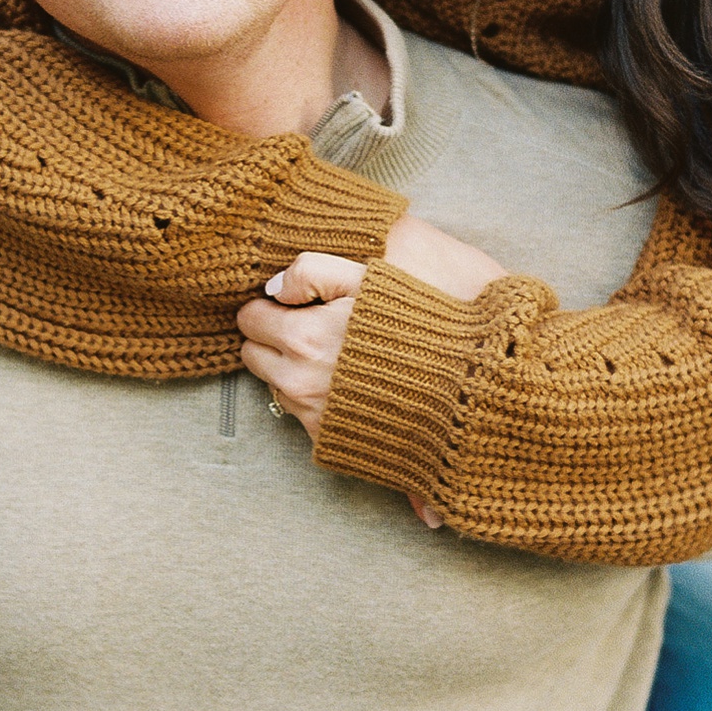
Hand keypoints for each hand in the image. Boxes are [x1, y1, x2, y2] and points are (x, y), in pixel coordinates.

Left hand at [236, 220, 505, 526]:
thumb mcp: (371, 279)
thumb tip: (272, 287)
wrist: (461, 395)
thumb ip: (313, 270)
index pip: (249, 318)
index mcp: (303, 337)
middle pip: (253, 354)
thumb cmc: (421, 329)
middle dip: (275, 338)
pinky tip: (348, 385)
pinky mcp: (326, 440)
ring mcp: (310, 415)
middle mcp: (297, 381)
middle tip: (312, 328)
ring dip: (293, 369)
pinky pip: (298, 414)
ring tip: (338, 357)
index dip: (270, 306)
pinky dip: (314, 398)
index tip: (295, 304)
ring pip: (274, 385)